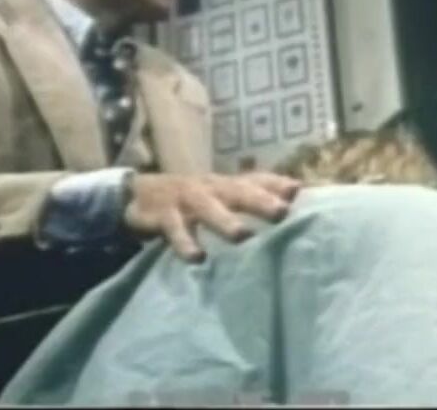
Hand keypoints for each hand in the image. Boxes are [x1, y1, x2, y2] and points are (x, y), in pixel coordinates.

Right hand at [122, 171, 301, 262]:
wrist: (138, 195)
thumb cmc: (192, 199)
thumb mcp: (221, 193)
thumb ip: (255, 191)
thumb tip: (297, 190)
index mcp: (225, 184)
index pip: (254, 179)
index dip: (275, 184)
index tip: (298, 191)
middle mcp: (210, 188)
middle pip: (236, 191)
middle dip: (259, 200)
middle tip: (281, 212)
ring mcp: (186, 200)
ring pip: (207, 207)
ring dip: (224, 220)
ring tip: (242, 235)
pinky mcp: (163, 216)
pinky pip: (175, 229)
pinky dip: (185, 243)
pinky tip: (197, 257)